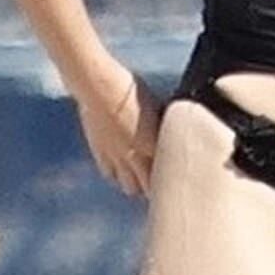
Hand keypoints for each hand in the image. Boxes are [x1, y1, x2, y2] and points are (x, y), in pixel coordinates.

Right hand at [75, 63, 161, 197]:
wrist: (96, 85)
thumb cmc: (129, 89)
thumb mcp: (155, 105)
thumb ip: (162, 124)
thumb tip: (173, 130)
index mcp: (152, 144)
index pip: (168, 174)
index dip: (174, 178)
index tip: (179, 178)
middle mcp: (134, 155)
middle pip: (149, 189)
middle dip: (157, 188)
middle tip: (162, 183)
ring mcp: (115, 156)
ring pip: (129, 187)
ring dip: (136, 185)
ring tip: (141, 177)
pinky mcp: (99, 153)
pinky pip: (110, 174)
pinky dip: (117, 175)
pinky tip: (121, 167)